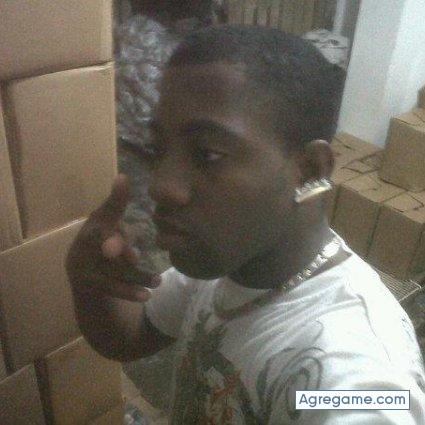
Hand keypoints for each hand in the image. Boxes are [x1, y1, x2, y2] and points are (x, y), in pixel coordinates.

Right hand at [66, 174, 160, 302]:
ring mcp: (81, 264)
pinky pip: (110, 287)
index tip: (124, 180)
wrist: (83, 271)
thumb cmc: (106, 241)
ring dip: (136, 276)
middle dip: (115, 243)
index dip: (116, 197)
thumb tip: (125, 185)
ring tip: (157, 281)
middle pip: (101, 240)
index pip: (107, 208)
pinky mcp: (86, 283)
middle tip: (129, 252)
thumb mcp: (115, 224)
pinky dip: (129, 291)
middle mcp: (84, 241)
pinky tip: (146, 295)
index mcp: (95, 222)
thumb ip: (121, 213)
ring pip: (111, 268)